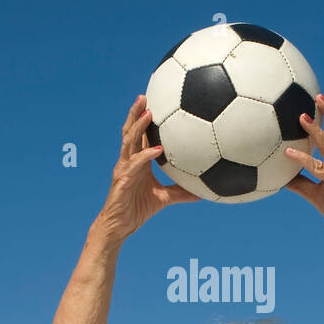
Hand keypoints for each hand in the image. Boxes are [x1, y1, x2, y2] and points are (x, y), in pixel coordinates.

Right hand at [96, 95, 197, 241]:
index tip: (154, 101)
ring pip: (128, 142)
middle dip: (135, 113)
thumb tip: (203, 192)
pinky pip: (135, 164)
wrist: (120, 227)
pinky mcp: (122, 180)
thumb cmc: (137, 210)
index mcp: (138, 161)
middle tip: (144, 96)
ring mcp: (124, 168)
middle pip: (130, 131)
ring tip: (147, 112)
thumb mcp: (165, 199)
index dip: (144, 118)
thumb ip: (181, 192)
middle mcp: (129, 160)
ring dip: (138, 126)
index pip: (140, 135)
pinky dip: (146, 155)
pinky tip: (158, 149)